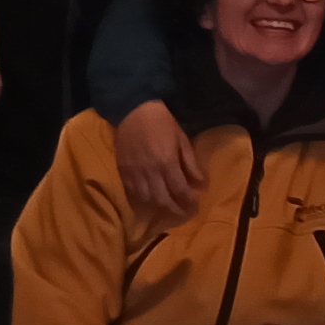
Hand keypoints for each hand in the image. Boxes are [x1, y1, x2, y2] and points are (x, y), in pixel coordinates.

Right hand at [114, 99, 202, 222]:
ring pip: (146, 199)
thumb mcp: (182, 139)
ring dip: (159, 207)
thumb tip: (201, 186)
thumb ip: (191, 164)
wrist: (133, 110)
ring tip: (168, 207)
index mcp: (167, 162)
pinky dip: (142, 200)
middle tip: (184, 214)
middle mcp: (150, 171)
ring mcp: (134, 173)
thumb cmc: (162, 122)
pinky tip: (150, 200)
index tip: (196, 207)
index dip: (189, 202)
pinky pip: (132, 193)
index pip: (180, 190)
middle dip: (175, 211)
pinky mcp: (123, 171)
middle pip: (163, 200)